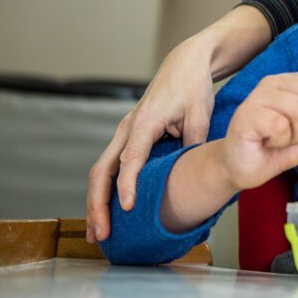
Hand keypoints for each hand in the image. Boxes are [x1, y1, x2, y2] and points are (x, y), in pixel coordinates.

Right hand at [86, 38, 216, 242]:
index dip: (127, 186)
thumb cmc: (194, 86)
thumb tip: (192, 175)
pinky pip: (109, 166)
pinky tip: (107, 212)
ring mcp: (123, 132)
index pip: (130, 160)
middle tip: (103, 234)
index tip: (127, 209)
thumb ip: (193, 144)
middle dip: (98, 204)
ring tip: (98, 233)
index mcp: (144, 122)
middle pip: (102, 170)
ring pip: (100, 171)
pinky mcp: (127, 135)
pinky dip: (105, 190)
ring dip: (96, 202)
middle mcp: (127, 128)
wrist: (185, 63)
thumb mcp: (201, 114)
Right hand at [218, 66, 297, 190]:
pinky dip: (281, 141)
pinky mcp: (248, 112)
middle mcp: (277, 82)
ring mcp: (260, 95)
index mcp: (294, 83)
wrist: (242, 168)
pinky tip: (267, 141)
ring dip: (297, 135)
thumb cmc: (277, 147)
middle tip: (294, 136)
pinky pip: (282, 125)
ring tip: (280, 139)